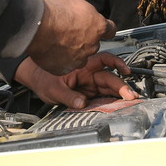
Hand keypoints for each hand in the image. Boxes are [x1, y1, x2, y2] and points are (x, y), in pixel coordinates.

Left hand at [15, 53, 137, 108]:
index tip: (125, 70)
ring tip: (129, 101)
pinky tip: (116, 104)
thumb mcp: (54, 89)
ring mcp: (88, 83)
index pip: (104, 61)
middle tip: (130, 96)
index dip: (117, 63)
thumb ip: (68, 96)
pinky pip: (101, 95)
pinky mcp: (87, 93)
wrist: (35, 79)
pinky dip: (109, 99)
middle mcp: (88, 74)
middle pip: (109, 78)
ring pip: (107, 87)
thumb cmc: (43, 78)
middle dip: (121, 86)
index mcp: (82, 67)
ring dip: (118, 93)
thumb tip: (82, 103)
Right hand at [25, 0, 116, 74]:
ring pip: (80, 57)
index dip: (104, 29)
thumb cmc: (54, 13)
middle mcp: (92, 45)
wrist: (38, 27)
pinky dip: (60, 60)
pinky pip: (65, 65)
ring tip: (59, 42)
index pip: (110, 29)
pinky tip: (52, 50)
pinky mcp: (65, 68)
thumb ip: (84, 11)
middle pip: (93, 44)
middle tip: (70, 32)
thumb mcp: (75, 1)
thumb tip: (82, 12)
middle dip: (84, 39)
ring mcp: (79, 58)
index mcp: (98, 26)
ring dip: (73, 51)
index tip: (100, 28)